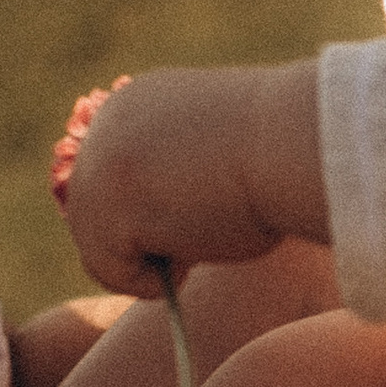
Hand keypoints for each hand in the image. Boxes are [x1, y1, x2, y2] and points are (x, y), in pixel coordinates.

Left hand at [60, 61, 325, 294]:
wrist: (293, 142)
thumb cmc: (278, 155)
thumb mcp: (211, 153)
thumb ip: (173, 174)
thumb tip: (156, 225)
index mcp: (135, 103)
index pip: (113, 177)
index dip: (146, 212)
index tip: (189, 222)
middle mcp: (104, 127)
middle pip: (92, 211)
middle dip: (138, 242)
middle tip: (195, 247)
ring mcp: (98, 165)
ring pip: (97, 246)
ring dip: (144, 264)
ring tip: (199, 253)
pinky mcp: (103, 207)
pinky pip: (110, 270)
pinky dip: (147, 283)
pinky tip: (192, 261)